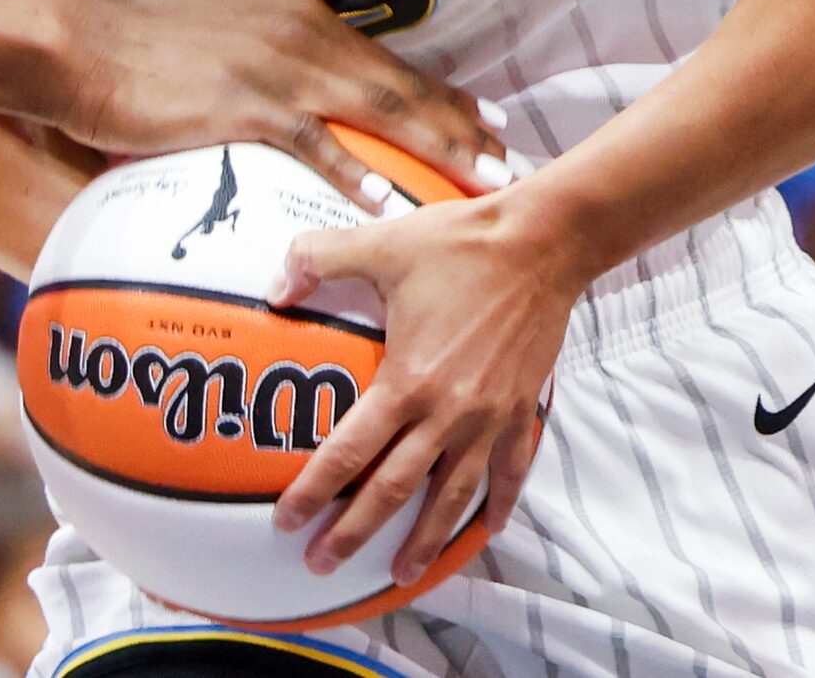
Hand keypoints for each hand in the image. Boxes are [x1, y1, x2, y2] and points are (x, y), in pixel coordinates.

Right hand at [63, 0, 511, 208]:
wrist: (86, 48)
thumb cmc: (154, 29)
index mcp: (306, 16)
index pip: (392, 63)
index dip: (446, 96)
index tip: (492, 123)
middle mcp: (306, 40)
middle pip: (401, 90)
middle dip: (461, 131)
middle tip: (509, 169)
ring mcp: (277, 73)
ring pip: (375, 113)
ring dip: (433, 150)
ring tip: (477, 187)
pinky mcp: (243, 107)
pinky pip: (310, 144)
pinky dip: (349, 170)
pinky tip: (383, 199)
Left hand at [267, 192, 574, 583]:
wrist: (542, 243)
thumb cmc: (460, 244)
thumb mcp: (380, 243)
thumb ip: (318, 259)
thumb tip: (273, 287)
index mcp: (407, 380)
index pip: (349, 452)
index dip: (313, 491)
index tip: (286, 520)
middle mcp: (447, 412)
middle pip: (392, 490)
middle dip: (353, 533)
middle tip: (321, 564)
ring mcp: (489, 417)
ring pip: (451, 496)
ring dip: (424, 539)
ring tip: (400, 572)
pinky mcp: (522, 410)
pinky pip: (510, 471)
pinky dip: (498, 505)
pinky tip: (485, 530)